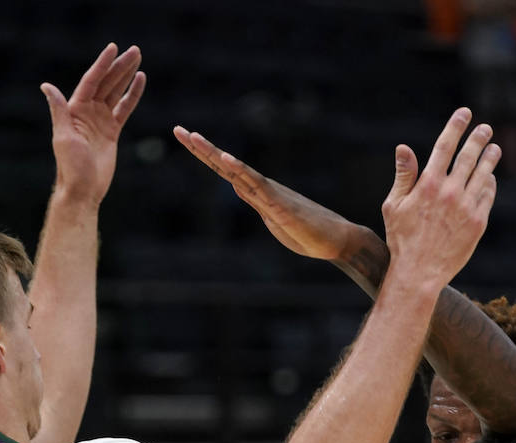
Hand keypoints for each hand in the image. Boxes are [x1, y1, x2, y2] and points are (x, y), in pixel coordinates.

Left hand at [41, 42, 145, 206]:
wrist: (83, 190)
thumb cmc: (70, 167)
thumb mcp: (63, 137)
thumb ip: (59, 110)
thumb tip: (47, 86)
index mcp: (75, 110)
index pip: (91, 81)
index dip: (102, 65)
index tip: (113, 49)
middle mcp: (87, 111)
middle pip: (106, 83)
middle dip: (119, 66)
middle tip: (135, 50)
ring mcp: (100, 120)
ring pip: (116, 92)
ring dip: (126, 76)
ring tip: (137, 59)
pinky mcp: (112, 131)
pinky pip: (124, 109)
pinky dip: (132, 96)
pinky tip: (139, 82)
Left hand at [172, 127, 357, 260]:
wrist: (337, 240)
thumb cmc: (308, 233)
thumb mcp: (272, 219)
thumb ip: (255, 201)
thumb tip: (237, 187)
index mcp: (257, 194)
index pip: (226, 171)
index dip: (205, 155)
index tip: (186, 139)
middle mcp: (261, 188)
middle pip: (225, 165)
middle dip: (201, 148)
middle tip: (178, 130)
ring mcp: (270, 194)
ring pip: (237, 170)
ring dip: (215, 154)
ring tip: (194, 138)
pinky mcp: (279, 205)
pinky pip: (256, 185)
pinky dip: (240, 170)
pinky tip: (226, 159)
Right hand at [381, 110, 499, 291]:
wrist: (419, 273)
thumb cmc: (402, 240)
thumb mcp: (394, 206)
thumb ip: (403, 175)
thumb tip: (404, 147)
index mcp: (428, 184)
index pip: (445, 146)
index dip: (456, 126)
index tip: (465, 114)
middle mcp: (450, 192)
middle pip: (469, 156)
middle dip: (478, 138)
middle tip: (485, 128)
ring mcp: (466, 207)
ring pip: (483, 174)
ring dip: (490, 159)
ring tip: (494, 149)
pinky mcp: (478, 223)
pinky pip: (487, 196)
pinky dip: (489, 185)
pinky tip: (489, 179)